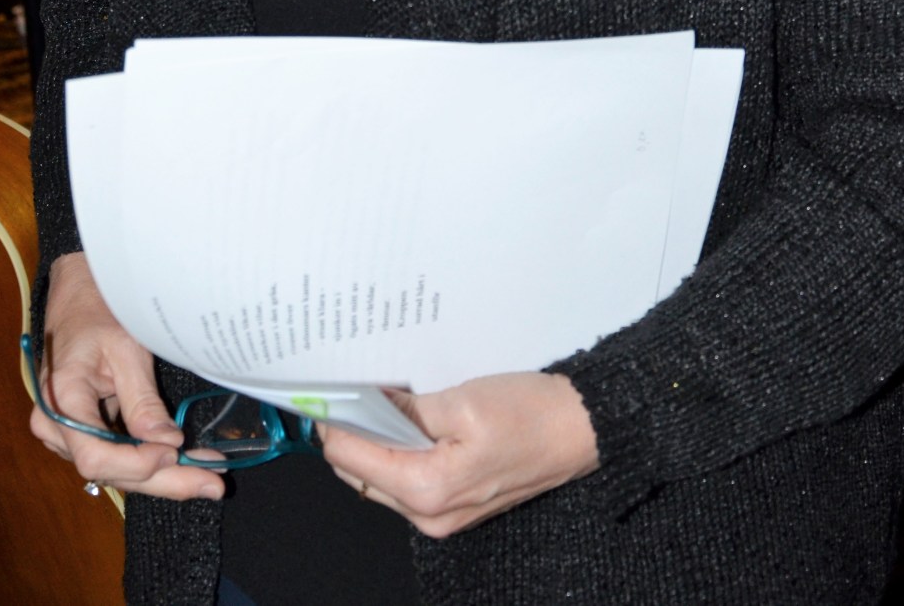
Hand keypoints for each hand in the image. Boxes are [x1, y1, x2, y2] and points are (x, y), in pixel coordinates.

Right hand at [29, 252, 224, 501]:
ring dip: (162, 476)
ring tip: (209, 477)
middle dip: (163, 480)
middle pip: (110, 471)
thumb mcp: (126, 347)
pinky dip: (151, 462)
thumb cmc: (100, 312)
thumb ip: (141, 398)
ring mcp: (66, 435)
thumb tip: (165, 442)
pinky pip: (116, 456)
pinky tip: (187, 464)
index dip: (135, 463)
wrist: (77, 297)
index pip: (94, 455)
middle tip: (212, 484)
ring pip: (116, 470)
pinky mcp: (82, 435)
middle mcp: (55, 427)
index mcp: (61, 399)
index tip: (173, 451)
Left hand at [320, 372, 598, 536]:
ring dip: (373, 441)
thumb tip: (363, 404)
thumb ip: (406, 410)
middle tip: (352, 388)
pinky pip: (406, 479)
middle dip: (350, 431)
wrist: (577, 430)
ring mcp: (442, 515)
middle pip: (358, 471)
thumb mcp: (461, 401)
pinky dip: (397, 451)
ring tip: (382, 400)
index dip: (333, 421)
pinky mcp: (454, 504)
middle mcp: (429, 515)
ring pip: (379, 477)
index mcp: (426, 489)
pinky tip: (408, 420)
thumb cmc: (529, 414)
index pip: (349, 458)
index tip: (326, 389)